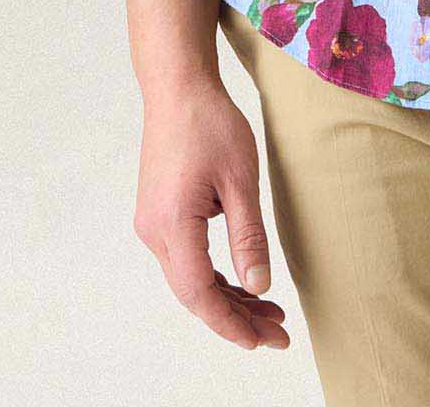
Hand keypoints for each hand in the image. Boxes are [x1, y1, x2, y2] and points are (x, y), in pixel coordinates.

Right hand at [133, 74, 289, 351]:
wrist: (178, 88)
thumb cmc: (211, 124)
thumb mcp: (241, 179)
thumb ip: (249, 236)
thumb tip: (259, 288)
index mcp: (173, 224)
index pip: (200, 294)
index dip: (231, 323)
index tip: (263, 341)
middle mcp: (154, 231)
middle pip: (194, 293)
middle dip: (236, 317)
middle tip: (278, 333)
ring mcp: (152, 223)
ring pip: (190, 278)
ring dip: (227, 297)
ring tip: (269, 312)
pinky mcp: (159, 214)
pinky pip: (185, 259)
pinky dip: (213, 274)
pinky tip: (243, 281)